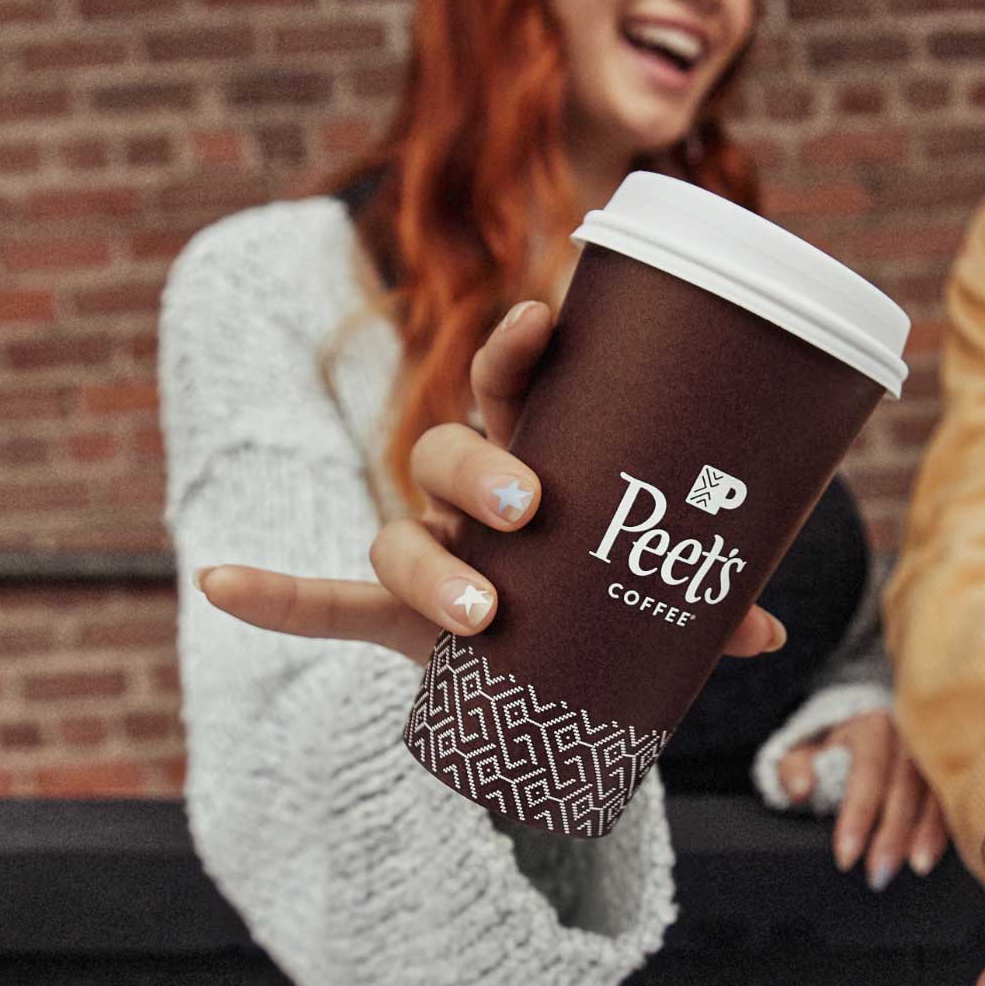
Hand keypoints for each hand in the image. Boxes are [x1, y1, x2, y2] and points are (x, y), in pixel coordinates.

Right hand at [194, 300, 786, 662]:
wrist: (544, 666)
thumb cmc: (599, 589)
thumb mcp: (653, 591)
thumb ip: (707, 612)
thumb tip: (767, 636)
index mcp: (532, 453)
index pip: (515, 384)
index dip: (522, 349)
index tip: (543, 319)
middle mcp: (469, 494)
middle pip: (449, 454)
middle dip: (483, 473)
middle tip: (531, 506)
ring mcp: (430, 553)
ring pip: (402, 536)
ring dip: (432, 568)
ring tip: (482, 610)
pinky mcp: (396, 621)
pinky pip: (325, 602)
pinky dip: (275, 595)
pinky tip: (217, 582)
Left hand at [775, 710, 949, 889]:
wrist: (869, 730)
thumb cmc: (835, 750)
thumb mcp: (806, 753)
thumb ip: (794, 769)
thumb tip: (800, 789)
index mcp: (873, 726)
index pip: (868, 771)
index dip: (858, 815)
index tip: (846, 856)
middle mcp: (910, 734)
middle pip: (905, 785)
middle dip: (894, 833)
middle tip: (879, 874)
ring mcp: (933, 751)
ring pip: (935, 792)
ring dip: (928, 833)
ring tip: (917, 867)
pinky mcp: (949, 770)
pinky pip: (952, 799)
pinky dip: (946, 829)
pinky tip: (934, 855)